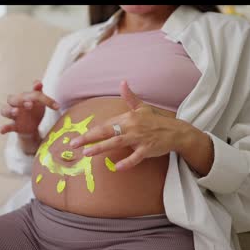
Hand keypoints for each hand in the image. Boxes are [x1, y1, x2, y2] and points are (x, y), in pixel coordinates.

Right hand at [0, 80, 59, 135]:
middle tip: (30, 104)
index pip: (32, 94)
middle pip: (12, 99)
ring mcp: (14, 115)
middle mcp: (16, 104)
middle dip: (20, 101)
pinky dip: (4, 128)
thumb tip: (38, 82)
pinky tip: (2, 130)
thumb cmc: (35, 110)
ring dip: (10, 110)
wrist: (33, 127)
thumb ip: (38, 92)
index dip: (43, 98)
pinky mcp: (13, 126)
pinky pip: (7, 126)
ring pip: (5, 110)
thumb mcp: (39, 102)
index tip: (57, 106)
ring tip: (15, 112)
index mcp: (24, 97)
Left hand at [70, 80, 187, 170]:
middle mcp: (131, 126)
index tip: (78, 136)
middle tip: (73, 144)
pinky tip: (116, 168)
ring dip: (101, 147)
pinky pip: (135, 157)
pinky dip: (127, 162)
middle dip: (88, 137)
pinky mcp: (147, 149)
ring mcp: (139, 138)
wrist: (176, 131)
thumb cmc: (156, 120)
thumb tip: (123, 82)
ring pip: (116, 143)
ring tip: (86, 153)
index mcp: (128, 117)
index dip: (91, 131)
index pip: (105, 124)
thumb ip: (130, 97)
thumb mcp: (142, 107)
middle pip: (106, 132)